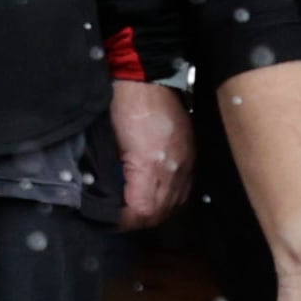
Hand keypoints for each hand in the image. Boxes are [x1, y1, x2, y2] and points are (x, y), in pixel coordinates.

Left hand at [107, 82, 193, 228]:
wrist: (149, 78)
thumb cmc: (123, 106)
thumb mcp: (109, 143)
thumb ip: (113, 175)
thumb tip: (108, 196)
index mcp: (151, 166)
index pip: (142, 212)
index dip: (124, 221)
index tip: (110, 219)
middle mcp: (174, 170)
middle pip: (160, 213)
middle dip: (138, 220)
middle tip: (119, 218)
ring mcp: (187, 164)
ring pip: (174, 204)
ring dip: (154, 211)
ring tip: (135, 209)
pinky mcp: (191, 157)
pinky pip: (184, 190)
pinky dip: (168, 198)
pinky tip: (155, 195)